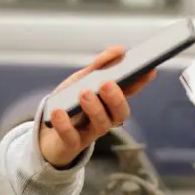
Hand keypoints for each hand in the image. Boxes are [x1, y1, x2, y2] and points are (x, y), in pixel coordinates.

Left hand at [38, 46, 152, 166]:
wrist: (45, 132)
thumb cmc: (69, 103)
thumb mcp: (81, 80)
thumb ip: (99, 66)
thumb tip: (120, 50)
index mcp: (110, 101)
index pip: (130, 91)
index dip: (141, 82)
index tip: (149, 70)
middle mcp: (106, 118)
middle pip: (120, 113)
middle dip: (116, 98)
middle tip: (107, 83)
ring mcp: (90, 132)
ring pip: (101, 125)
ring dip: (94, 108)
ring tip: (84, 93)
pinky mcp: (71, 144)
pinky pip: (71, 137)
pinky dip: (65, 124)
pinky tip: (58, 112)